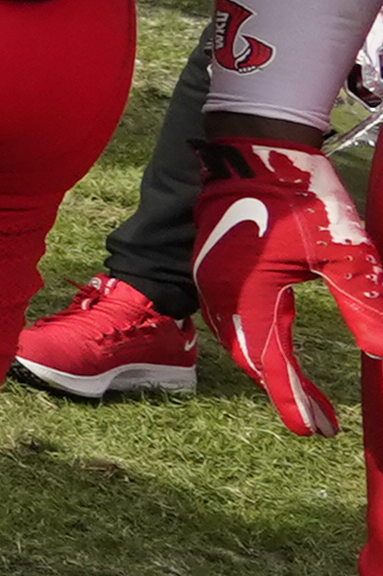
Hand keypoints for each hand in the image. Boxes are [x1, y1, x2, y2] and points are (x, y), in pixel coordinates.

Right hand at [194, 131, 382, 436]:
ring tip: (299, 390)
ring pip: (240, 339)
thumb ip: (362, 302)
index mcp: (248, 296)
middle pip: (251, 359)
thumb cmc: (299, 192)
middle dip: (284, 391)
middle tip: (317, 421)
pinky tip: (277, 340)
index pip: (273, 364)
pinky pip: (234, 316)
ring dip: (270, 366)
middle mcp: (221, 295)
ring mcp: (213, 280)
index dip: (297, 401)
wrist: (253, 143)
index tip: (320, 432)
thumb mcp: (342, 250)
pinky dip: (259, 339)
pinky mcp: (216, 265)